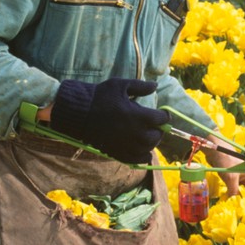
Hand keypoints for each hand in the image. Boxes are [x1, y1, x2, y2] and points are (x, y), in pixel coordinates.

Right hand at [49, 78, 168, 163]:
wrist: (79, 112)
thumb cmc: (100, 96)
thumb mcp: (121, 85)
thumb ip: (141, 86)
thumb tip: (156, 86)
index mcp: (138, 115)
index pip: (161, 119)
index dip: (165, 116)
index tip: (163, 114)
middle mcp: (135, 132)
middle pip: (156, 137)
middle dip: (159, 131)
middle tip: (156, 126)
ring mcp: (126, 144)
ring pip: (147, 149)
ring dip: (151, 143)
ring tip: (149, 137)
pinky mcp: (117, 152)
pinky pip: (135, 159)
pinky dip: (143, 157)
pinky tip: (145, 153)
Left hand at [203, 142, 244, 209]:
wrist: (216, 151)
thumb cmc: (227, 160)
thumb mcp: (231, 177)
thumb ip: (234, 191)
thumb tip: (234, 205)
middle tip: (239, 213)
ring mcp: (239, 179)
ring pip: (240, 194)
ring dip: (237, 201)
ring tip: (232, 209)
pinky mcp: (231, 179)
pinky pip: (233, 191)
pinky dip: (230, 196)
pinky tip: (226, 201)